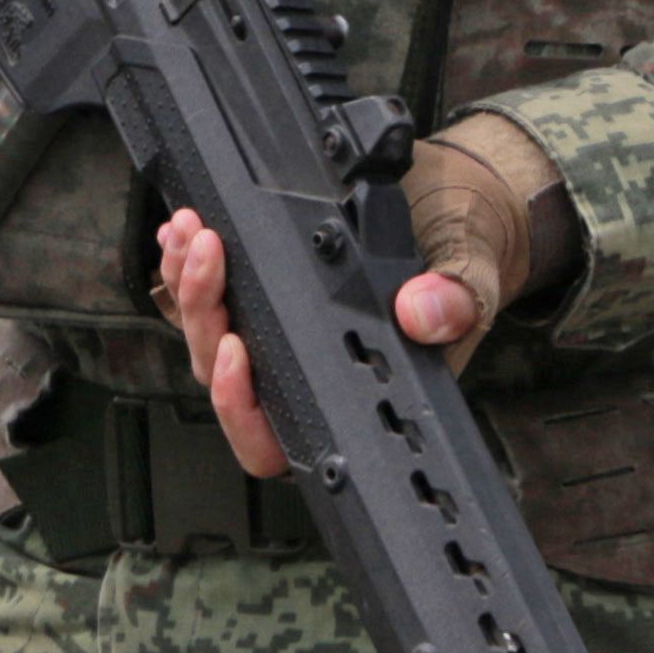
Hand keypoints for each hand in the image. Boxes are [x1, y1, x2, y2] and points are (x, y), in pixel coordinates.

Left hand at [158, 118, 573, 482]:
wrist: (460, 212)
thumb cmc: (463, 257)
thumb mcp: (472, 272)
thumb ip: (454, 299)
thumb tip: (422, 313)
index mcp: (351, 394)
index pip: (278, 440)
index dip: (243, 409)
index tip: (239, 351)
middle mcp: (307, 377)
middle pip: (226, 381)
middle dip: (205, 317)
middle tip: (209, 255)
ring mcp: (280, 341)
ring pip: (210, 340)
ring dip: (189, 288)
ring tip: (191, 234)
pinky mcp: (264, 301)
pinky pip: (211, 301)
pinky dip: (186, 268)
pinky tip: (181, 236)